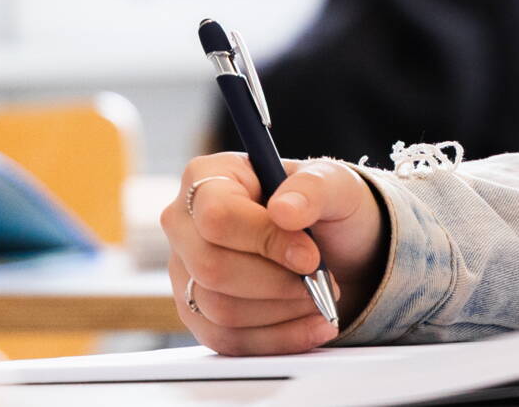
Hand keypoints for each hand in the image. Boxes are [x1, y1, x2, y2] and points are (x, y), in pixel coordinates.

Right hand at [163, 152, 391, 353]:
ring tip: (321, 298)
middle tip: (322, 281)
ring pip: (220, 310)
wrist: (331, 244)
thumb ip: (314, 188)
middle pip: (212, 268)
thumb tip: (285, 210)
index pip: (217, 217)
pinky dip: (277, 339)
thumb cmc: (322, 205)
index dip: (264, 240)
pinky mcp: (196, 313)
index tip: (311, 256)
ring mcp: (184, 272)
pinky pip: (227, 340)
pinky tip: (312, 325)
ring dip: (282, 311)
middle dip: (277, 283)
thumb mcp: (333, 183)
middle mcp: (184, 225)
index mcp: (208, 177)